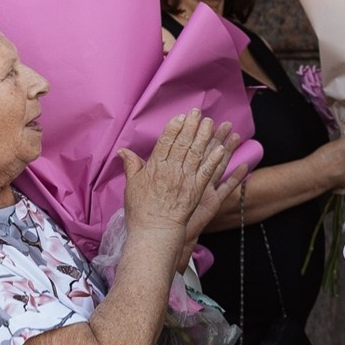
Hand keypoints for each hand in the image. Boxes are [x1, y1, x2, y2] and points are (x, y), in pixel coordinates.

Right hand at [118, 110, 237, 244]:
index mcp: (154, 167)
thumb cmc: (141, 210)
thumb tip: (123, 151)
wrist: (154, 231)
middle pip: (182, 143)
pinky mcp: (197, 191)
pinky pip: (207, 172)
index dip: (174, 128)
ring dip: (204, 137)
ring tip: (210, 123)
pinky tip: (221, 148)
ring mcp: (185, 180)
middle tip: (197, 112)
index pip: (165, 142)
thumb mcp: (131, 186)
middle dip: (190, 126)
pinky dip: (214, 159)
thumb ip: (131, 166)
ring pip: (196, 153)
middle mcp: (170, 170)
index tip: (180, 117)